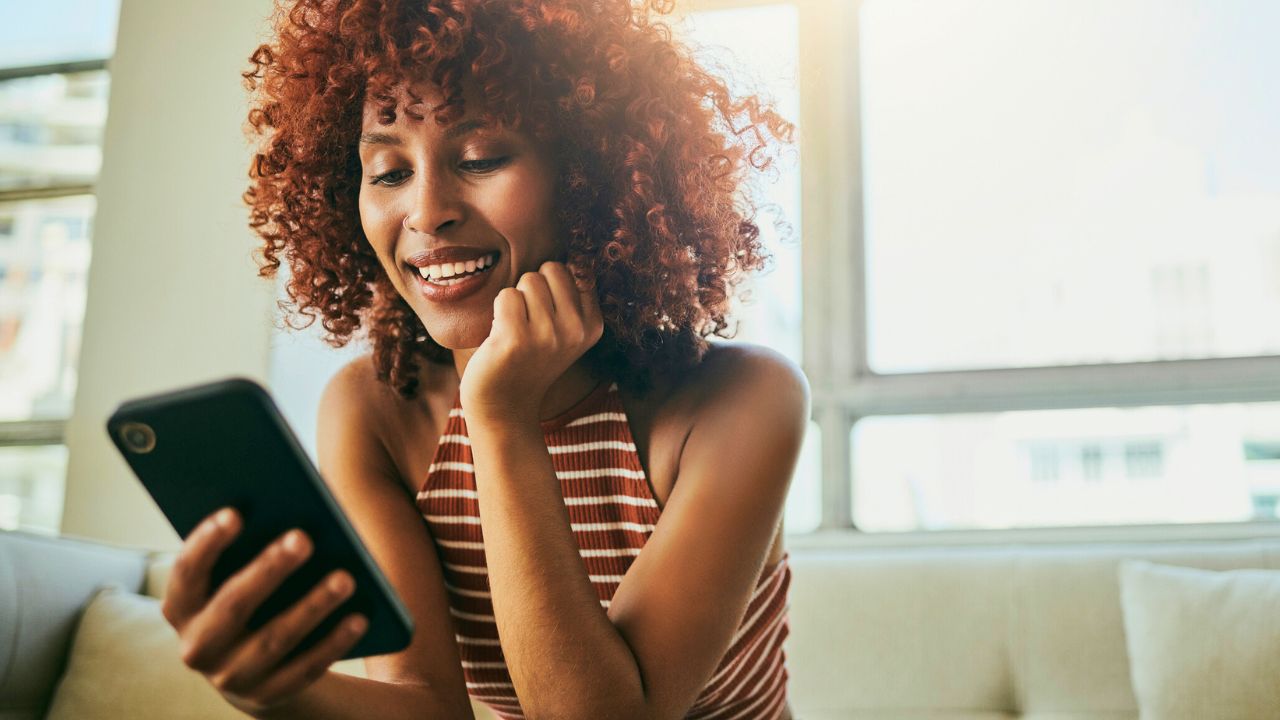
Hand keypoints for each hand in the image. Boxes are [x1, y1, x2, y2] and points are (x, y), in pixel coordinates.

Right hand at [160, 507, 367, 715]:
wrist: (255, 669)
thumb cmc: (251, 598)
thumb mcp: (238, 576)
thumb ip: (249, 547)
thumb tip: (289, 512)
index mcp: (182, 608)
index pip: (186, 573)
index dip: (206, 543)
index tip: (236, 513)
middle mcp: (197, 647)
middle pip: (232, 606)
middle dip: (268, 571)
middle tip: (304, 538)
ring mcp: (231, 677)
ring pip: (273, 640)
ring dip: (312, 607)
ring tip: (346, 577)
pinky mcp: (267, 696)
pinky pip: (304, 669)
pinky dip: (333, 643)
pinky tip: (359, 618)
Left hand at [459, 261, 603, 420]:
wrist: (504, 404)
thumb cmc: (529, 357)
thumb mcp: (565, 330)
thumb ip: (572, 294)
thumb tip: (578, 254)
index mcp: (593, 325)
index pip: (576, 269)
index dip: (554, 286)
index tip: (548, 316)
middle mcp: (576, 330)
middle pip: (551, 269)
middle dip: (534, 287)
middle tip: (529, 322)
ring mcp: (547, 336)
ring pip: (528, 280)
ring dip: (516, 300)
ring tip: (516, 330)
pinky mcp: (516, 339)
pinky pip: (506, 295)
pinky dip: (498, 311)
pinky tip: (501, 337)